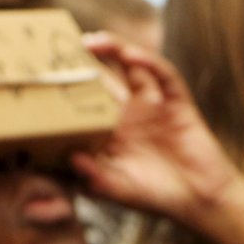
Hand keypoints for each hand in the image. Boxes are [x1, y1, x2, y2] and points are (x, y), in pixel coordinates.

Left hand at [71, 34, 242, 226]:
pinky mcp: (177, 103)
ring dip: (112, 48)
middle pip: (101, 76)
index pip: (81, 102)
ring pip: (130, 65)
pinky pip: (164, 75)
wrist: (202, 202)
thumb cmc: (159, 198)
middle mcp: (128, 113)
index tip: (41, 76)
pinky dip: (149, 62)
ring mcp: (153, 105)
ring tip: (92, 41)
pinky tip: (132, 56)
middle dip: (82, 60)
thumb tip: (71, 158)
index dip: (63, 86)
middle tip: (60, 46)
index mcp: (110, 132)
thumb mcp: (121, 191)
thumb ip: (96, 177)